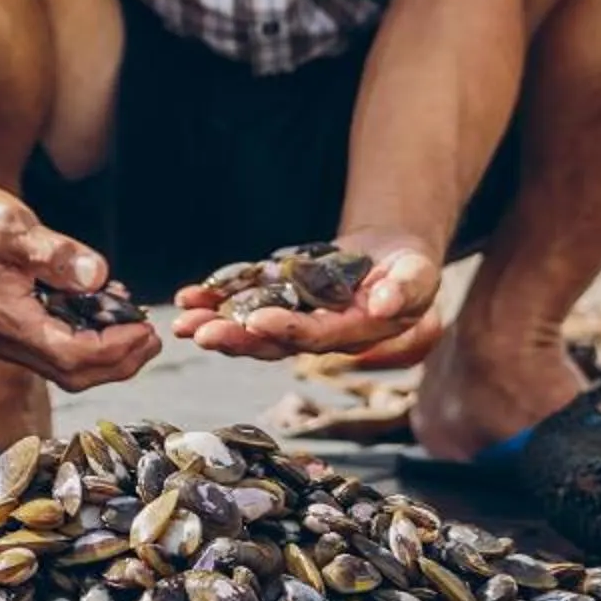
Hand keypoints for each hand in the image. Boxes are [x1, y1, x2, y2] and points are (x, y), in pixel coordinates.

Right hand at [0, 179, 158, 389]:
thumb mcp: (15, 226)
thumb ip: (57, 254)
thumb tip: (99, 277)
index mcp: (5, 318)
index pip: (72, 354)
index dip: (116, 347)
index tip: (145, 327)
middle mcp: (4, 339)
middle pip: (73, 374)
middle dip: (120, 362)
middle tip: (153, 338)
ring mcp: (6, 339)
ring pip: (66, 369)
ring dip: (107, 356)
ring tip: (138, 328)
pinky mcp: (11, 331)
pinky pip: (56, 352)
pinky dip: (88, 342)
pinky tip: (107, 314)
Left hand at [171, 240, 442, 362]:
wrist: (391, 258)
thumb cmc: (410, 269)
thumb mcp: (418, 274)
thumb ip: (404, 290)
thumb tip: (382, 305)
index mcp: (352, 334)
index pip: (315, 338)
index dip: (286, 331)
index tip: (256, 320)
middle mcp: (318, 335)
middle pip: (271, 342)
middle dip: (235, 338)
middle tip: (199, 333)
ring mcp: (294, 319)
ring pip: (250, 328)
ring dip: (216, 325)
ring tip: (182, 322)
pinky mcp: (279, 300)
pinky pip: (243, 302)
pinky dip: (215, 299)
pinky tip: (188, 295)